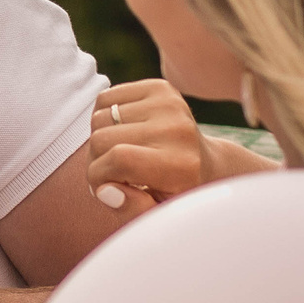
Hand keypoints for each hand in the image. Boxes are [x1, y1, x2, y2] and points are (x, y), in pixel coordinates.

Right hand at [87, 79, 213, 210]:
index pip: (117, 159)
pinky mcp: (160, 87)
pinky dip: (105, 117)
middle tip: (113, 173)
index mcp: (180, 164)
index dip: (98, 177)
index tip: (105, 189)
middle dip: (97, 160)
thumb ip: (130, 211)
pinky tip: (123, 132)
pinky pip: (105, 98)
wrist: (206, 165)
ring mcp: (169, 103)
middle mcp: (177, 129)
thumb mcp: (156, 215)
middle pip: (100, 138)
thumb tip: (106, 189)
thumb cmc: (174, 195)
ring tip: (120, 153)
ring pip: (98, 117)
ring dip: (100, 138)